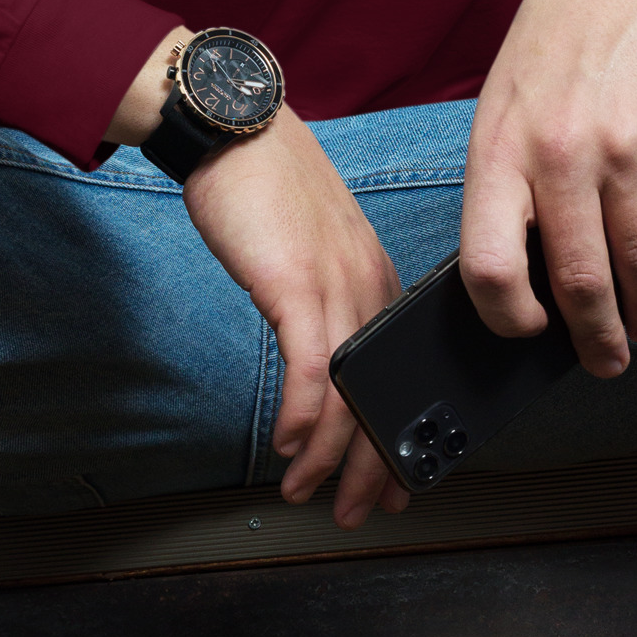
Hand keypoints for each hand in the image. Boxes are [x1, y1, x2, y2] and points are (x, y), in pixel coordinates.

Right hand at [103, 38, 406, 527]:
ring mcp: (332, 283)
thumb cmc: (266, 181)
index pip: (400, 372)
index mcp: (375, 275)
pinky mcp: (292, 282)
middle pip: (382, 393)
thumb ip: (327, 291)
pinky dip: (303, 415)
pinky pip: (309, 366)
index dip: (400, 433)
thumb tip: (320, 351)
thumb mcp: (314, 241)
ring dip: (330, 455)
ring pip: (348, 391)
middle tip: (361, 509)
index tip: (396, 479)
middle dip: (373, 465)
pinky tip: (290, 444)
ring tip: (307, 490)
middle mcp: (366, 283)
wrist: (236, 127)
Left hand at [459, 0, 636, 375]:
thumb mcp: (502, 109)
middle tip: (607, 359)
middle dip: (597, 340)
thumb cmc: (552, 52)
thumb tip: (526, 285)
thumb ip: (508, 188)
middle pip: (579, 281)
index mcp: (500, 149)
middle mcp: (560, 151)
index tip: (529, 331)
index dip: (507, 317)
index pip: (489, 263)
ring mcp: (626, 143)